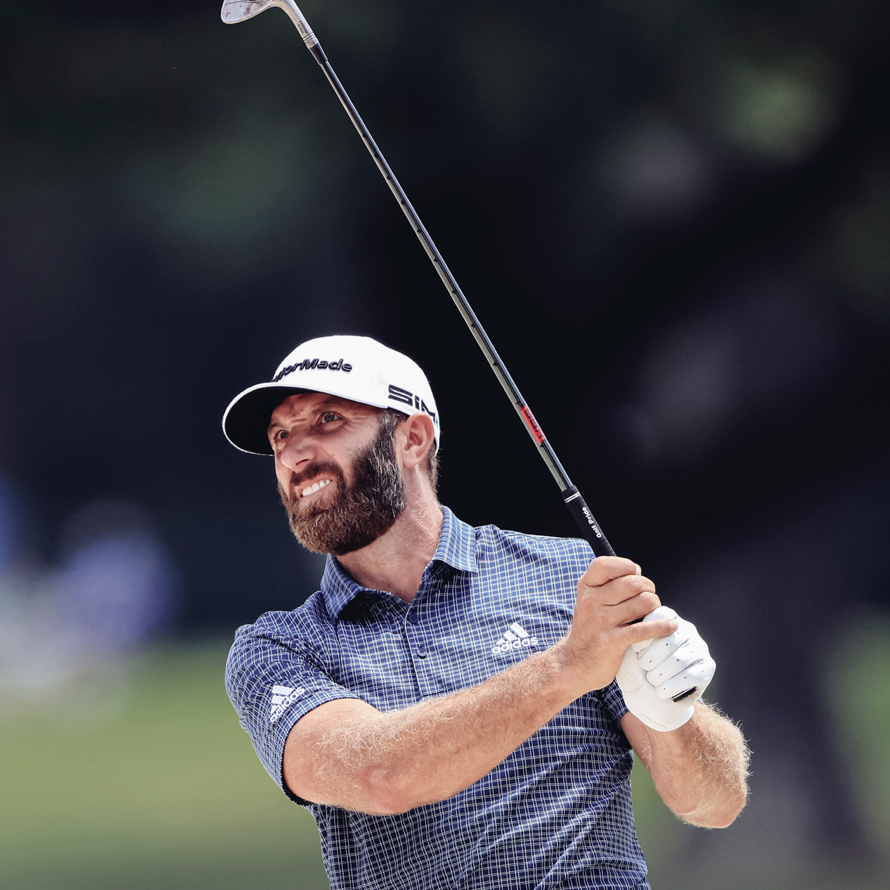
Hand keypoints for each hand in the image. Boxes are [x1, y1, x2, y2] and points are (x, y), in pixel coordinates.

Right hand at [557, 557, 674, 695]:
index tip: (635, 573)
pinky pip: (645, 629)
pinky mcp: (613, 641)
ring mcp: (601, 621)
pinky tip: (670, 626)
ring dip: (655, 607)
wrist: (575, 663)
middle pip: (633, 583)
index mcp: (586, 588)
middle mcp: (592, 602)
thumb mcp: (588, 600)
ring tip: (651, 613)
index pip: (605, 565)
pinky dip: (663, 626)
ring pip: (644, 602)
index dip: (625, 566)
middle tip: (649, 599)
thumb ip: (607, 585)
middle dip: (648, 589)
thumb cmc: (589, 629)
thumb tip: (637, 573)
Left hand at [616, 606, 715, 731]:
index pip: (659, 617)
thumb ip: (633, 640)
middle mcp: (687, 629)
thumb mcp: (629, 654)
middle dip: (652, 656)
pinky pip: (690, 676)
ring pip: (679, 660)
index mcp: (666, 619)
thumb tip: (635, 632)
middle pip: (670, 639)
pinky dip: (672, 686)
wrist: (652, 699)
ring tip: (652, 679)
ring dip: (661, 673)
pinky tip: (661, 691)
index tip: (636, 648)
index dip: (646, 633)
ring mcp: (699, 648)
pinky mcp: (707, 667)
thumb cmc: (637, 670)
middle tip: (644, 667)